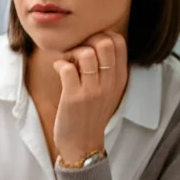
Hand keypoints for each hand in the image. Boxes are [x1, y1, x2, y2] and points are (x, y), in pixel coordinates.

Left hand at [52, 30, 127, 164]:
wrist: (83, 144)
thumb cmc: (92, 115)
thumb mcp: (110, 92)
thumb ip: (108, 70)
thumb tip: (96, 42)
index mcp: (119, 79)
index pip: (119, 42)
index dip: (102, 36)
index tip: (90, 46)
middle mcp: (109, 83)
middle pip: (104, 43)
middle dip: (87, 41)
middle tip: (78, 53)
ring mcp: (92, 90)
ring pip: (85, 53)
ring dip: (72, 53)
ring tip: (68, 63)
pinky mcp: (74, 97)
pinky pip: (66, 67)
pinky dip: (60, 64)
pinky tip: (59, 70)